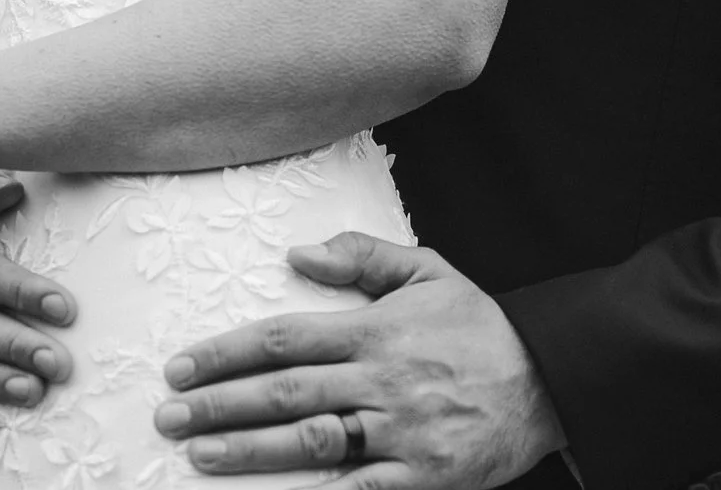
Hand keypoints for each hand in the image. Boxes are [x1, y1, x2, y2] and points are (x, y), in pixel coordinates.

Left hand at [155, 232, 564, 488]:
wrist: (551, 377)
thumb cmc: (482, 325)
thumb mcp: (429, 271)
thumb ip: (362, 259)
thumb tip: (298, 254)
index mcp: (377, 330)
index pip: (285, 340)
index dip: (227, 354)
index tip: (181, 367)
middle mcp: (381, 381)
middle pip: (284, 394)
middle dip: (218, 406)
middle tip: (169, 417)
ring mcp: (400, 432)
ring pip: (310, 443)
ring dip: (248, 451)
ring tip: (199, 456)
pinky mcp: (422, 477)